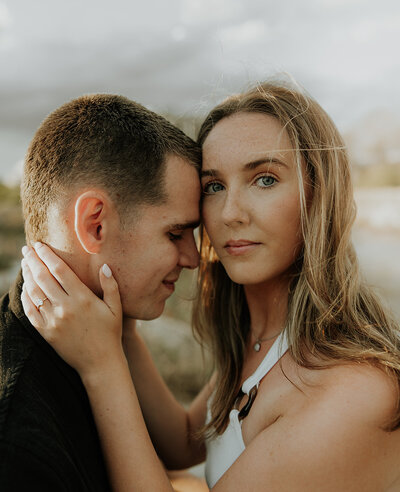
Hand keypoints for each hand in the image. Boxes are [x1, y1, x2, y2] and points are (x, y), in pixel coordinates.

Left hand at [21, 242, 123, 377]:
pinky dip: (26, 296)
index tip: (40, 245)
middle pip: (43, 278)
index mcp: (82, 298)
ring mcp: (54, 320)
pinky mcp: (46, 332)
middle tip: (27, 249)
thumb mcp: (116, 308)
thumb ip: (111, 286)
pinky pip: (31, 311)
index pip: (60, 270)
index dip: (48, 255)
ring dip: (28, 275)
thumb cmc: (110, 333)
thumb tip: (105, 266)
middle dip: (33, 261)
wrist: (100, 363)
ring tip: (25, 264)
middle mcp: (65, 307)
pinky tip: (25, 287)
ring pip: (35, 292)